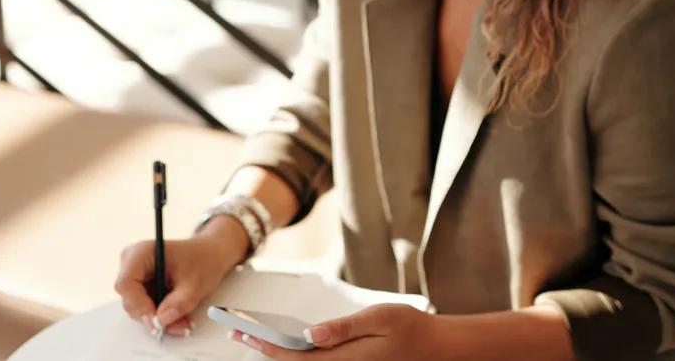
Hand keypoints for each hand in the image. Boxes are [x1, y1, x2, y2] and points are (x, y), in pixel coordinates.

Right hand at [114, 216, 249, 336]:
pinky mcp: (141, 287)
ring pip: (138, 308)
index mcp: (142, 252)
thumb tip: (162, 320)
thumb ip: (180, 302)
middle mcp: (133, 262)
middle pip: (130, 299)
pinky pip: (145, 308)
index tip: (157, 320)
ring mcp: (135, 275)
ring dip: (160, 318)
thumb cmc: (202, 260)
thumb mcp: (196, 283)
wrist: (210, 254)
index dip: (139, 305)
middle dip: (154, 316)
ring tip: (183, 320)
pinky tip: (178, 315)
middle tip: (178, 324)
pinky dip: (162, 315)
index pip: (126, 284)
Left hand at [228, 304, 442, 359]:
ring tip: (254, 338)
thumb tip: (311, 334)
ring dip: (279, 355)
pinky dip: (297, 357)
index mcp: (345, 360)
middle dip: (265, 350)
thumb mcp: (379, 318)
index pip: (296, 358)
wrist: (436, 349)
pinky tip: (286, 346)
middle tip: (238, 332)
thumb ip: (344, 328)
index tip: (245, 333)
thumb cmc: (411, 329)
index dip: (267, 347)